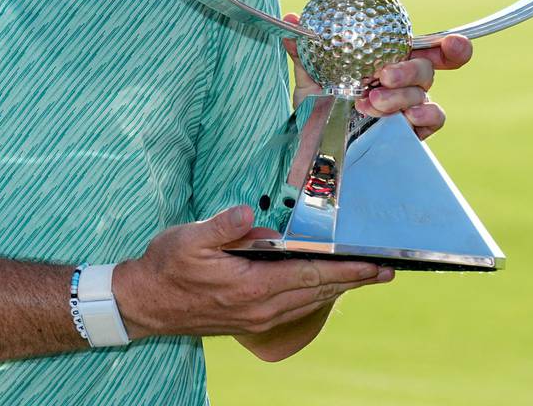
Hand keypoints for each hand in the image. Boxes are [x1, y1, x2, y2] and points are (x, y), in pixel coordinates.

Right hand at [111, 205, 392, 339]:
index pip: (311, 275)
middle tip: (387, 271)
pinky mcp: (252, 319)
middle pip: (319, 291)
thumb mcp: (188, 238)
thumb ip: (222, 226)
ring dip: (339, 289)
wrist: (145, 304)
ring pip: (310, 302)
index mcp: (252, 286)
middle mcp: (261, 307)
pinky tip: (324, 287)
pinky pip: (295, 307)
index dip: (347, 270)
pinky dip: (316, 295)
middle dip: (354, 280)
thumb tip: (247, 213)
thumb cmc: (166, 267)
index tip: (376, 265)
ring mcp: (258, 317)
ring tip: (364, 278)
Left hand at [281, 12, 471, 140]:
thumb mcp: (309, 77)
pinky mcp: (411, 131)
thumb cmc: (318, 105)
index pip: (424, 46)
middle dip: (410, 69)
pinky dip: (423, 116)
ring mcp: (408, 107)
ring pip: (422, 94)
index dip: (446, 45)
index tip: (451, 45)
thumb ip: (305, 50)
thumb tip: (291, 19)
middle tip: (383, 76)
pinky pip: (431, 120)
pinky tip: (407, 117)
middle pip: (426, 67)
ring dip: (399, 96)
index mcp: (387, 60)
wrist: (312, 144)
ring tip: (369, 102)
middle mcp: (403, 81)